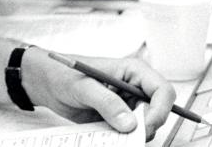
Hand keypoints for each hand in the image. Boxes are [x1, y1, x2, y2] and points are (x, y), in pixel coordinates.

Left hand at [22, 47, 175, 141]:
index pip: (163, 91)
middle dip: (147, 127)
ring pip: (145, 126)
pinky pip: (129, 133)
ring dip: (133, 135)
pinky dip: (122, 139)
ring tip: (109, 133)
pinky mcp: (119, 118)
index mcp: (133, 71)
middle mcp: (135, 88)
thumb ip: (106, 102)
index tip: (146, 126)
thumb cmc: (64, 74)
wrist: (48, 83)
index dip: (160, 110)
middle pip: (158, 112)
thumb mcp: (83, 87)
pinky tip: (106, 135)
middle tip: (126, 137)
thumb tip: (130, 124)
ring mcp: (128, 104)